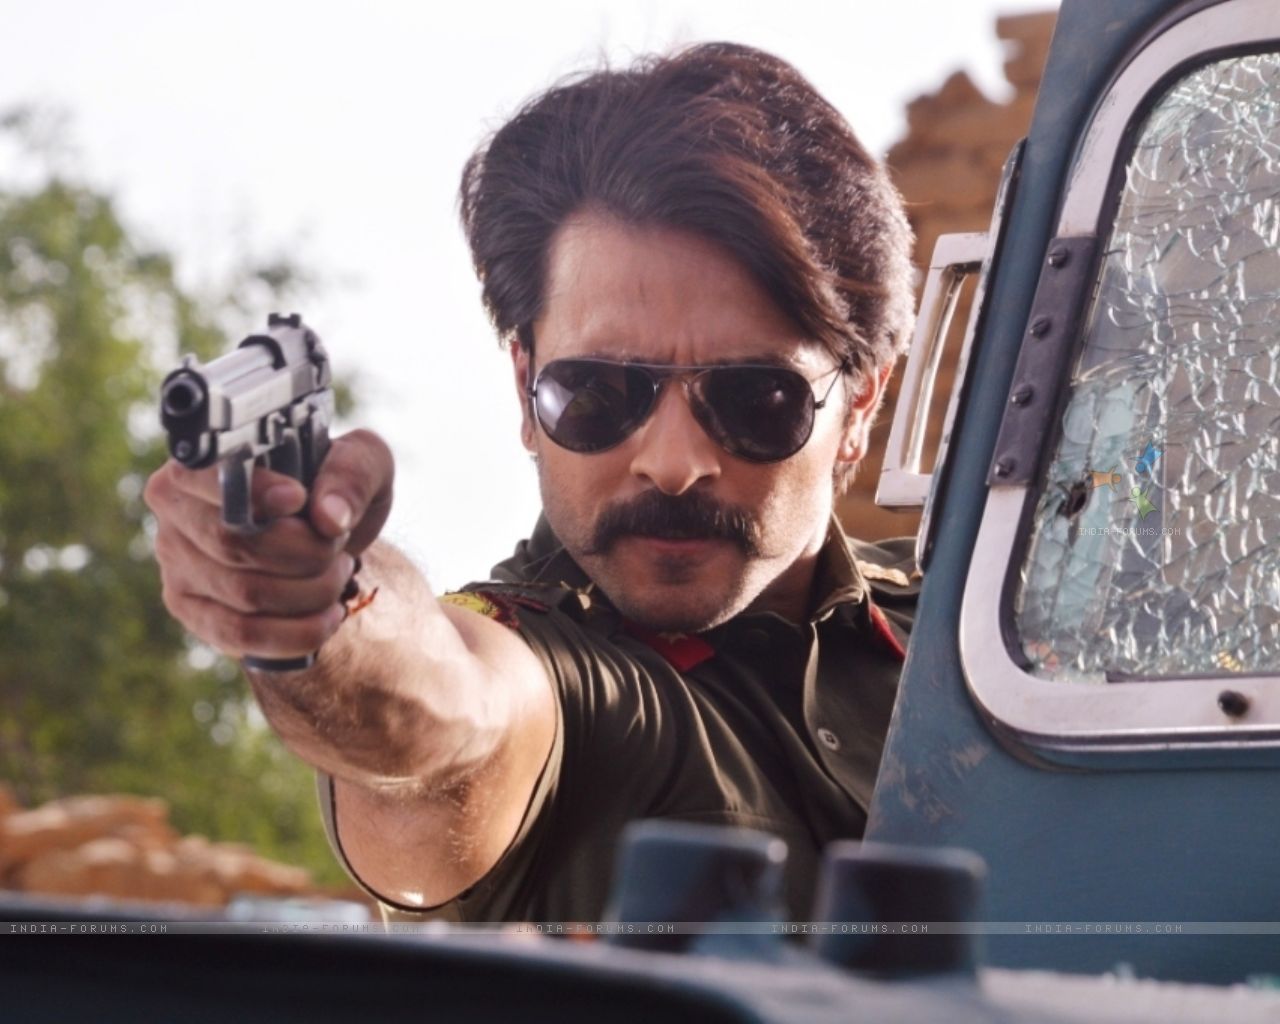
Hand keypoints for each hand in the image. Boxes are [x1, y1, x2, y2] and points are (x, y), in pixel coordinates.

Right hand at [144, 429, 394, 660]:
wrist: (329, 532)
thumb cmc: (336, 488)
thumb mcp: (361, 461)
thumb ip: (352, 474)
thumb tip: (329, 517)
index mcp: (201, 463)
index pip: (211, 479)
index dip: (255, 493)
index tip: (298, 499)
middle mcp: (175, 512)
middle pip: (233, 543)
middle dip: (305, 552)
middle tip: (338, 545)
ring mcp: (176, 566)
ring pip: (245, 594)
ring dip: (312, 591)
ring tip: (339, 574)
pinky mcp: (193, 612)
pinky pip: (242, 635)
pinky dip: (298, 633)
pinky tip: (329, 616)